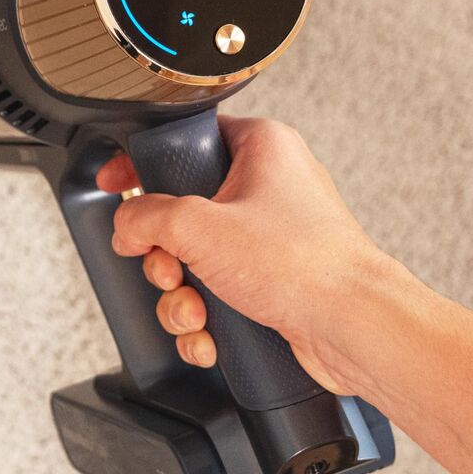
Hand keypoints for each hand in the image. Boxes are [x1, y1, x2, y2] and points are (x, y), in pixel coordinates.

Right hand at [96, 115, 395, 393]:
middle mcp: (268, 186)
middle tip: (168, 265)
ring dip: (179, 293)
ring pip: (192, 259)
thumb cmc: (307, 266)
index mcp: (261, 147)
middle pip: (179, 211)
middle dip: (163, 253)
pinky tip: (208, 333)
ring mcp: (270, 238)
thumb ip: (146, 215)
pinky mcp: (272, 282)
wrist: (356, 331)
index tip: (116, 182)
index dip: (142, 164)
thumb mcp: (200, 225)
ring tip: (194, 308)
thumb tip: (127, 225)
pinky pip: (215, 293)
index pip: (184, 140)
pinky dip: (203, 317)